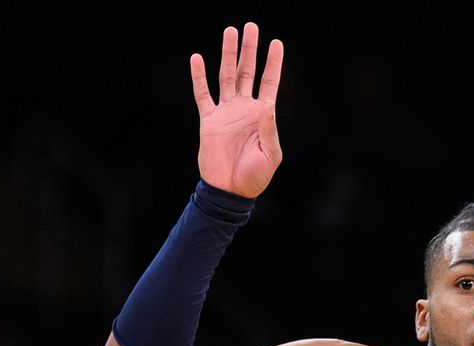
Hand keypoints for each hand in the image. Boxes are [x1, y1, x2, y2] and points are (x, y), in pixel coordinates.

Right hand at [190, 23, 283, 197]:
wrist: (229, 191)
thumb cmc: (254, 177)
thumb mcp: (270, 155)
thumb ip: (269, 129)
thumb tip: (267, 105)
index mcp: (263, 116)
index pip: (269, 83)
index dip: (273, 63)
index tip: (276, 42)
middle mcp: (244, 109)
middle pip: (248, 72)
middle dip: (250, 50)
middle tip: (251, 26)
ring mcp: (226, 112)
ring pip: (226, 76)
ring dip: (228, 54)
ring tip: (230, 31)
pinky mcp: (208, 120)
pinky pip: (202, 94)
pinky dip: (199, 76)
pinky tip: (197, 58)